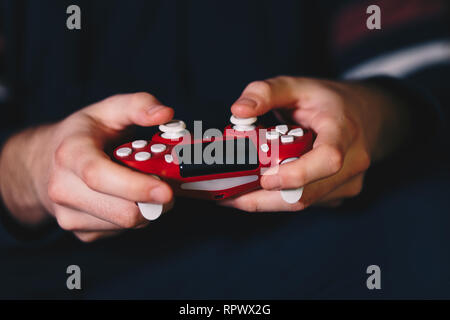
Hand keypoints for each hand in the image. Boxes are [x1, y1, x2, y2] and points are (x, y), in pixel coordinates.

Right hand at [0, 93, 173, 241]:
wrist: (46, 164)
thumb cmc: (84, 135)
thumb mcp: (109, 110)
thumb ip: (138, 106)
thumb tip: (165, 113)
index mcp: (70, 154)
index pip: (99, 176)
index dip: (136, 186)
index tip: (166, 190)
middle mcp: (63, 188)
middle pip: (120, 211)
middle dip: (154, 202)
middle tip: (169, 186)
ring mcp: (69, 216)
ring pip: (125, 224)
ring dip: (147, 209)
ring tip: (146, 186)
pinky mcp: (81, 233)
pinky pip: (121, 231)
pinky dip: (135, 217)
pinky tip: (129, 198)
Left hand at [221, 76, 409, 211]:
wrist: (368, 116)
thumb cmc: (330, 102)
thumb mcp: (298, 85)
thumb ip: (265, 93)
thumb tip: (238, 111)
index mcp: (344, 131)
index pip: (327, 160)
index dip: (295, 175)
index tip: (264, 179)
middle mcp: (352, 162)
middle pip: (306, 194)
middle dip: (262, 199)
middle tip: (227, 194)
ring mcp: (348, 183)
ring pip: (302, 203)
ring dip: (266, 201)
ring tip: (236, 188)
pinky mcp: (338, 195)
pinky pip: (305, 203)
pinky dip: (278, 199)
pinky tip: (259, 186)